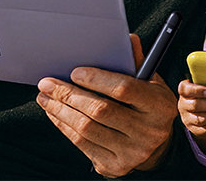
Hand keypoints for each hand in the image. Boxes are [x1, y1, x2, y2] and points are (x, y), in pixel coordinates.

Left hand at [36, 34, 177, 177]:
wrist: (156, 146)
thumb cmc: (148, 106)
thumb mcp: (151, 82)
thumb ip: (137, 62)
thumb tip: (126, 38)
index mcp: (160, 106)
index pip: (125, 89)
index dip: (97, 79)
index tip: (75, 71)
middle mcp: (149, 131)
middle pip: (100, 110)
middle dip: (69, 94)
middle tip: (48, 83)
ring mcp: (132, 152)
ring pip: (86, 128)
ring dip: (60, 110)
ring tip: (45, 97)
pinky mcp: (115, 166)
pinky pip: (82, 144)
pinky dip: (63, 126)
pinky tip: (55, 113)